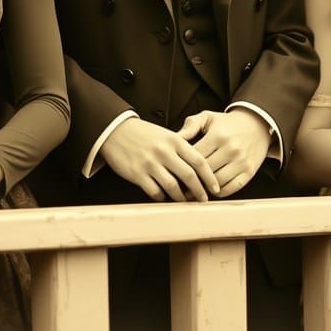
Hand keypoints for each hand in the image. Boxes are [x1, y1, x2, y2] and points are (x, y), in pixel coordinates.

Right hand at [100, 118, 219, 202]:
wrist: (116, 130)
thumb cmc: (143, 133)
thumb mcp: (166, 134)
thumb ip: (181, 148)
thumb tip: (198, 168)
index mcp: (174, 140)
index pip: (199, 161)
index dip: (209, 177)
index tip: (215, 187)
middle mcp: (164, 152)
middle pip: (189, 176)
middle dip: (199, 191)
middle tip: (204, 199)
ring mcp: (150, 163)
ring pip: (173, 187)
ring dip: (181, 197)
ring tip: (184, 201)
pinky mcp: (138, 173)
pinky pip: (155, 192)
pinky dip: (161, 197)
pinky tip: (163, 196)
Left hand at [178, 109, 270, 197]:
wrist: (257, 124)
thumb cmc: (228, 123)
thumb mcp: (208, 117)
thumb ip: (191, 126)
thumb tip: (175, 137)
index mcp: (218, 135)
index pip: (196, 156)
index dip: (184, 165)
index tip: (175, 171)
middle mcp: (231, 149)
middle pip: (205, 171)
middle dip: (192, 180)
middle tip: (180, 185)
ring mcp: (241, 161)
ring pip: (217, 182)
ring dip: (205, 188)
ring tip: (193, 190)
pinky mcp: (249, 171)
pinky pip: (232, 188)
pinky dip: (220, 192)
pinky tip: (211, 190)